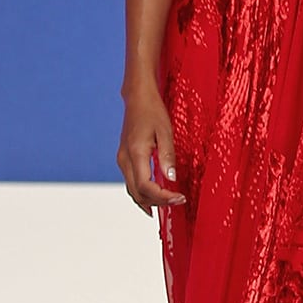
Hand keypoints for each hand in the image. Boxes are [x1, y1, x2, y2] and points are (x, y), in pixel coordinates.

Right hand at [117, 85, 185, 215]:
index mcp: (135, 154)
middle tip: (178, 201)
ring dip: (150, 201)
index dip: (163, 197)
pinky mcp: (125, 159)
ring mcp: (122, 160)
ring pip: (132, 191)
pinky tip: (154, 199)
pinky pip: (131, 183)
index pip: (146, 186)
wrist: (137, 99)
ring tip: (169, 203)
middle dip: (158, 202)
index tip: (180, 197)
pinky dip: (142, 194)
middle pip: (138, 193)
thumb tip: (171, 179)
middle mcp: (124, 160)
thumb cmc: (152, 112)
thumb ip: (167, 156)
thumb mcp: (165, 132)